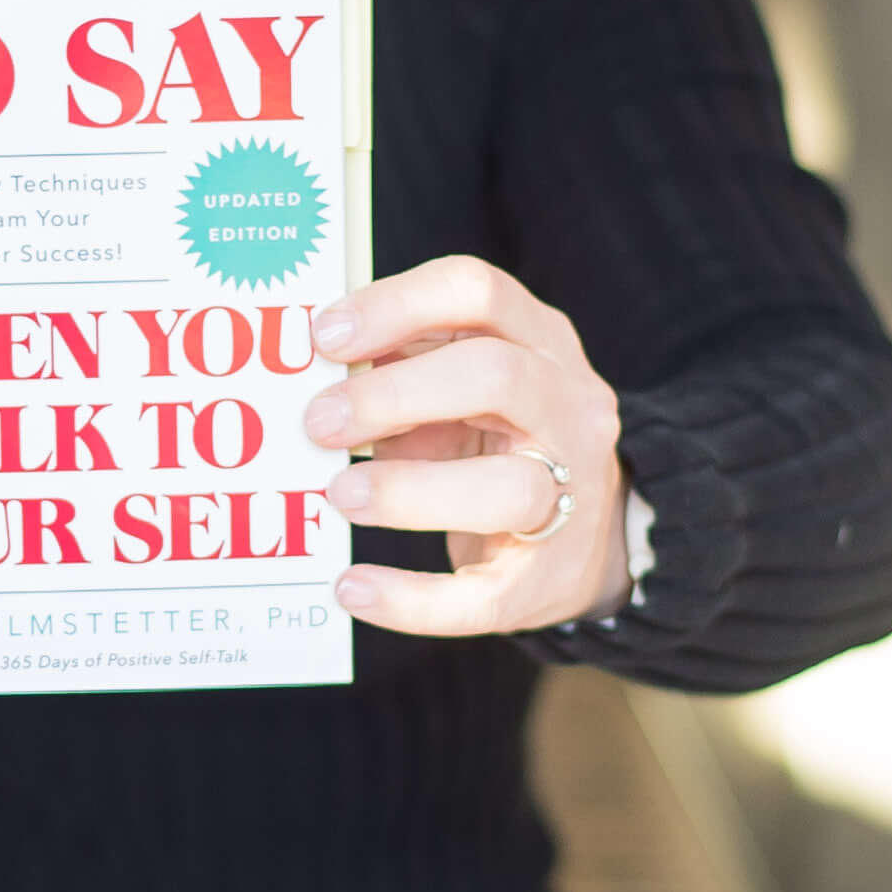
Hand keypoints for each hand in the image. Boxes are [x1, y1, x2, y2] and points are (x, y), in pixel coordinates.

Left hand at [302, 255, 633, 635]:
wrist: (589, 536)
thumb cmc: (496, 443)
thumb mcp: (460, 390)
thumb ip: (401, 371)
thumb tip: (303, 377)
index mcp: (540, 342)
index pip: (478, 292)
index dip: (397, 306)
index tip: (322, 337)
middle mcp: (569, 407)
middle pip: (496, 375)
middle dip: (393, 395)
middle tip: (317, 423)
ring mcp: (573, 492)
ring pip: (508, 487)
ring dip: (408, 491)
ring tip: (338, 498)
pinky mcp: (550, 577)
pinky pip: (483, 596)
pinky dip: (410, 599)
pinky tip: (352, 589)